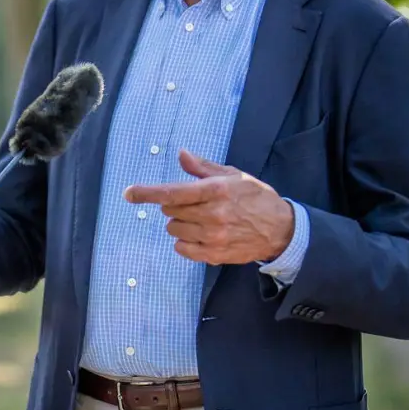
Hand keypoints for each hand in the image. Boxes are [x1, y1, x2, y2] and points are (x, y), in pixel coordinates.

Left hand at [123, 150, 294, 264]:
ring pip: (174, 229)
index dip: (147, 192)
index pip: (173, 192)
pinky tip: (200, 234)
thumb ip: (203, 168)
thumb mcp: (233, 175)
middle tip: (194, 203)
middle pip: (170, 211)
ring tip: (201, 219)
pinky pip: (182, 249)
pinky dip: (185, 241)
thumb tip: (181, 154)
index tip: (129, 193)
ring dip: (180, 223)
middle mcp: (212, 215)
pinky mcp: (213, 255)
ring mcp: (213, 237)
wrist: (280, 230)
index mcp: (216, 191)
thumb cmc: (255, 198)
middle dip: (175, 205)